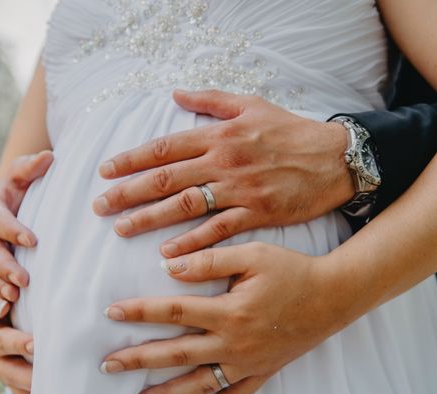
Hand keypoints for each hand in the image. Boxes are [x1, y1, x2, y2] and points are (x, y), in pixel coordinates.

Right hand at [0, 151, 52, 297]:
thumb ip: (30, 167)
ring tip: (15, 297)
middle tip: (23, 280)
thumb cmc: (20, 191)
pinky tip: (9, 310)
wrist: (8, 213)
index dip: (12, 229)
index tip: (33, 239)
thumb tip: (48, 157)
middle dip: (4, 266)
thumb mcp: (22, 176)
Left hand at [92, 90, 352, 257]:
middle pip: (166, 178)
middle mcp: (224, 162)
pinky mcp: (256, 214)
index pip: (165, 147)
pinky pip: (217, 231)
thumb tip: (175, 95)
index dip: (132, 159)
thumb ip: (211, 101)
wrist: (336, 159)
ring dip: (150, 218)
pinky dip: (192, 243)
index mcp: (219, 135)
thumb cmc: (292, 131)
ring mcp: (239, 190)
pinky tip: (167, 256)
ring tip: (122, 228)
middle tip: (99, 206)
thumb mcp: (252, 105)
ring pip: (185, 205)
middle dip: (129, 192)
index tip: (105, 171)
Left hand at [99, 242, 358, 393]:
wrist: (333, 296)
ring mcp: (247, 362)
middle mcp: (233, 342)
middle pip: (176, 353)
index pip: (173, 311)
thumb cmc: (293, 271)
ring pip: (199, 383)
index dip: (139, 311)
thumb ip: (210, 261)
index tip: (111, 312)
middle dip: (139, 359)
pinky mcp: (261, 372)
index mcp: (229, 311)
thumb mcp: (253, 255)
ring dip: (166, 393)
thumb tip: (170, 267)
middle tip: (107, 365)